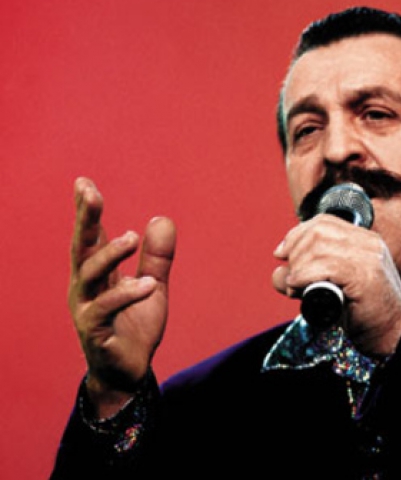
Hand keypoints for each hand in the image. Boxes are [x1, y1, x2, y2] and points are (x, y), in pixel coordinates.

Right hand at [68, 177, 175, 415]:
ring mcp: (87, 309)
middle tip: (90, 193)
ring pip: (89, 275)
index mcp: (97, 275)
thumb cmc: (134, 327)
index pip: (91, 237)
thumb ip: (157, 257)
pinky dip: (127, 295)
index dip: (86, 211)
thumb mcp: (152, 287)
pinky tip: (148, 285)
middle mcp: (86, 288)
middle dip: (85, 219)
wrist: (128, 373)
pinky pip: (106, 309)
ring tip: (134, 237)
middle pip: (82, 248)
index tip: (83, 182)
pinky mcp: (95, 332)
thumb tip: (162, 218)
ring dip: (110, 254)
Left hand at [272, 214, 400, 356]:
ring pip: (318, 247)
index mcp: (365, 241)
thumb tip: (277, 273)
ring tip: (295, 288)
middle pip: (318, 231)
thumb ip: (306, 276)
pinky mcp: (364, 276)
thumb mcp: (331, 287)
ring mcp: (369, 258)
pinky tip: (300, 289)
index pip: (324, 222)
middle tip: (290, 278)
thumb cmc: (364, 315)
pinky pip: (325, 267)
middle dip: (294, 251)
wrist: (393, 334)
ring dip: (297, 267)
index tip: (282, 253)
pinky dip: (304, 277)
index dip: (297, 234)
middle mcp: (369, 244)